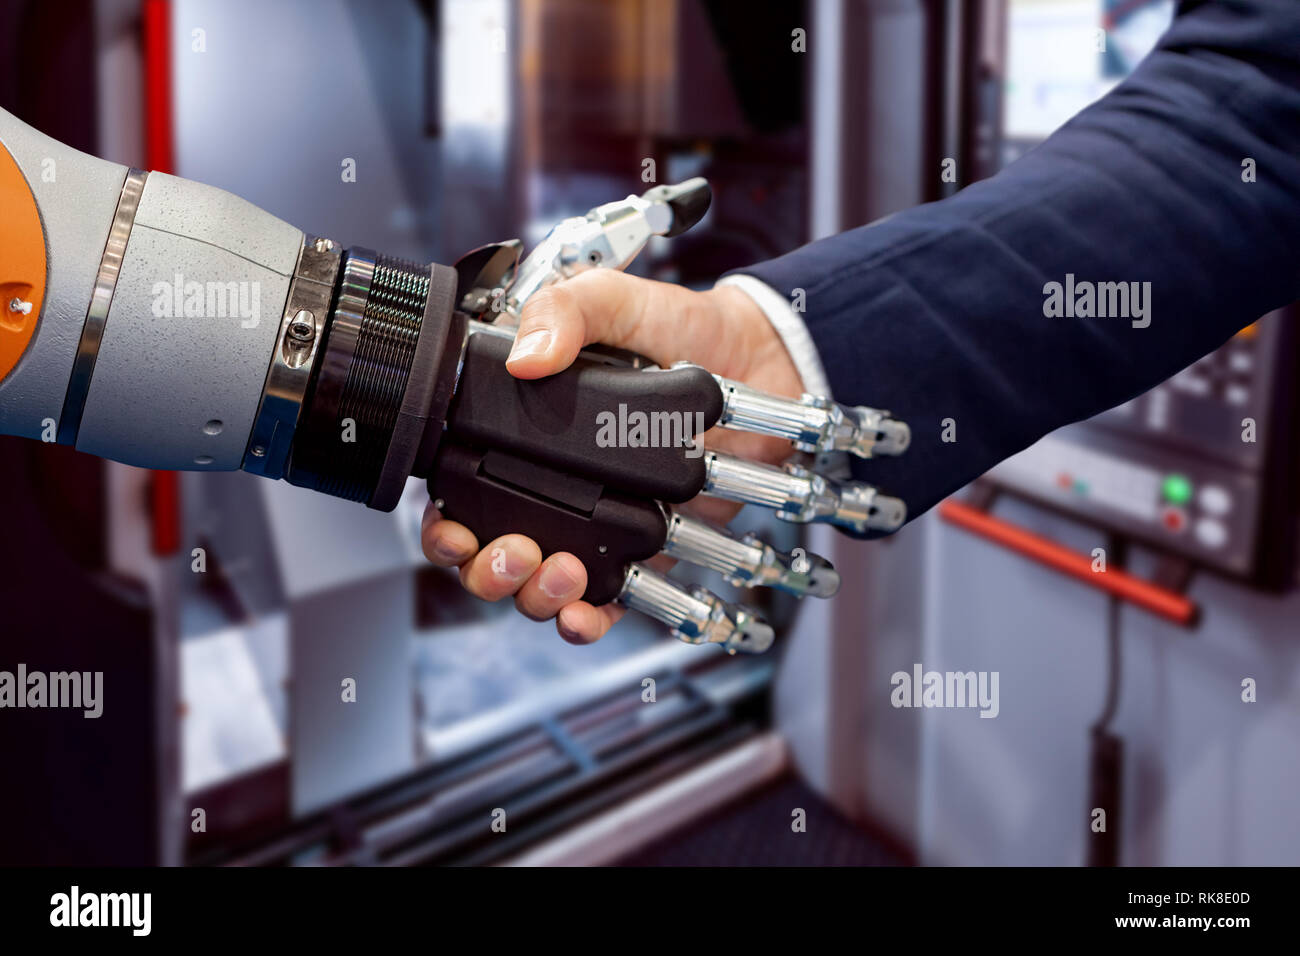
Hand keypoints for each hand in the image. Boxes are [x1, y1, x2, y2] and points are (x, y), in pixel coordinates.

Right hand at [421, 269, 803, 643]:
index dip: (445, 522)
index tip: (455, 530)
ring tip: (562, 573)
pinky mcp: (644, 549)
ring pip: (538, 585)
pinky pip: (606, 601)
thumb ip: (567, 311)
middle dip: (488, 571)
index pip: (460, 490)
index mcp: (526, 432)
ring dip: (536, 595)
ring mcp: (596, 522)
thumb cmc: (684, 328)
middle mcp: (552, 485)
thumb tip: (524, 359)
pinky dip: (587, 620)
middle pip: (489, 553)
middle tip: (516, 554)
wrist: (764, 360)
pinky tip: (584, 615)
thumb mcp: (616, 300)